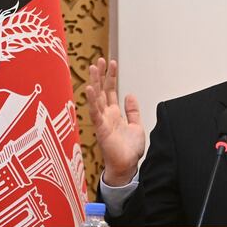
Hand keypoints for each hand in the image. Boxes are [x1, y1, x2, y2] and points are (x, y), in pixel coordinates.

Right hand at [85, 58, 145, 185]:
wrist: (127, 167)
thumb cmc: (129, 150)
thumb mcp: (136, 126)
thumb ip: (133, 111)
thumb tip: (129, 95)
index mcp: (114, 114)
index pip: (111, 91)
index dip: (111, 76)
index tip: (111, 62)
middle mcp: (106, 115)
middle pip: (102, 91)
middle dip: (101, 75)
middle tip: (99, 59)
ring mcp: (102, 121)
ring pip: (96, 98)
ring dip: (94, 83)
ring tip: (93, 68)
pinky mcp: (101, 129)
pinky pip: (95, 113)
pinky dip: (92, 101)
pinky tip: (89, 89)